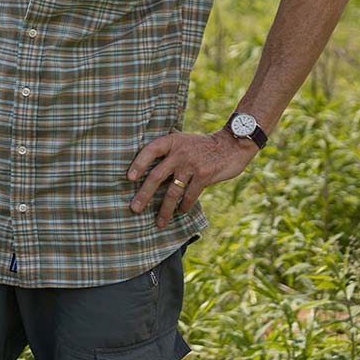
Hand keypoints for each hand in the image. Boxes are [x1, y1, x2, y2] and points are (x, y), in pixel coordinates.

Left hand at [127, 127, 258, 228]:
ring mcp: (192, 165)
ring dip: (165, 209)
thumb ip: (167, 142)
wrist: (231, 145)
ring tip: (159, 222)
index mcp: (171, 141)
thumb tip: (143, 142)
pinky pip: (190, 195)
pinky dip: (184, 206)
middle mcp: (179, 153)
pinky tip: (180, 212)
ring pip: (173, 191)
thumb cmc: (202, 143)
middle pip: (156, 176)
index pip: (149, 151)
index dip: (138, 164)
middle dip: (144, 194)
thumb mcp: (182, 137)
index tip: (128, 178)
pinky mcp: (204, 176)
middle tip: (134, 209)